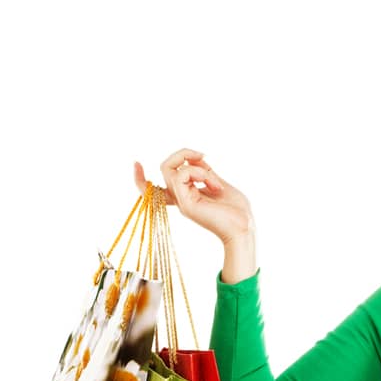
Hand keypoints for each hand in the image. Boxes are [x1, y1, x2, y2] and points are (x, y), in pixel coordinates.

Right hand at [134, 149, 254, 243]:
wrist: (244, 227)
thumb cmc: (236, 209)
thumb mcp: (217, 182)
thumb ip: (203, 170)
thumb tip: (192, 157)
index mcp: (186, 196)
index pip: (155, 188)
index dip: (140, 178)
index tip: (136, 163)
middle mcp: (180, 199)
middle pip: (165, 169)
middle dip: (182, 153)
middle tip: (203, 156)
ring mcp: (182, 202)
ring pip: (171, 169)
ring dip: (198, 168)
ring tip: (215, 182)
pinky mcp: (186, 204)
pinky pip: (182, 175)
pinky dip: (199, 172)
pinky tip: (213, 185)